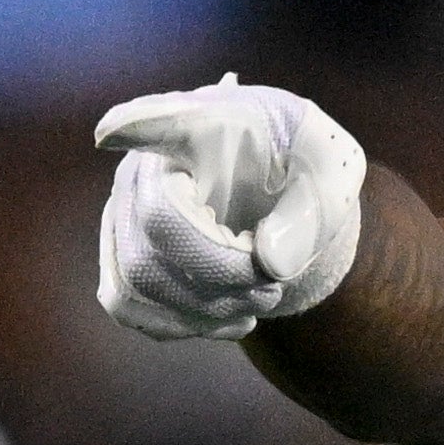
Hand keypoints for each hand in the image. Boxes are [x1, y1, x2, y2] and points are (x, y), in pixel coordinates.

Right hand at [93, 78, 370, 339]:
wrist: (279, 186)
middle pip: (154, 229)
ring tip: (259, 300)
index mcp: (204, 123)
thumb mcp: (332, 172)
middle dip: (221, 274)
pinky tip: (229, 317)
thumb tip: (270, 263)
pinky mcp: (122, 255)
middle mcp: (147, 164)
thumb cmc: (303, 165)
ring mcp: (124, 210)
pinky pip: (127, 304)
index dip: (133, 128)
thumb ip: (312, 210)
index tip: (110, 132)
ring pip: (138, 278)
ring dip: (208, 308)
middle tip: (272, 285)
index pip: (159, 120)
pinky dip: (180, 324)